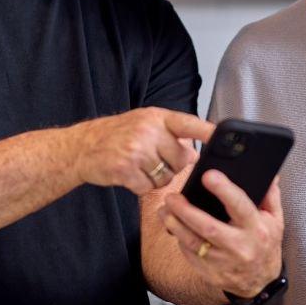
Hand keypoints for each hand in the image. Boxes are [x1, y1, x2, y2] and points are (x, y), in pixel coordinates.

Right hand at [69, 109, 212, 195]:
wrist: (81, 147)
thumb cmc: (116, 135)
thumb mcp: (143, 122)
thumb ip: (170, 134)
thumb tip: (194, 155)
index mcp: (156, 117)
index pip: (188, 124)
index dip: (207, 132)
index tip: (223, 138)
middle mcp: (147, 130)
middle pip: (182, 159)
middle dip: (172, 166)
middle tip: (153, 160)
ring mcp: (136, 150)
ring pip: (166, 176)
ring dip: (155, 178)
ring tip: (138, 166)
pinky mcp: (125, 169)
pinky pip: (147, 187)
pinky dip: (140, 187)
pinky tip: (128, 175)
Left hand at [160, 173, 283, 299]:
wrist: (261, 281)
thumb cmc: (266, 246)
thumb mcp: (275, 220)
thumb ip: (269, 196)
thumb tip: (269, 175)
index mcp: (256, 229)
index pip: (240, 206)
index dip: (224, 190)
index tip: (208, 176)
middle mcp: (240, 247)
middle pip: (208, 227)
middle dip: (186, 211)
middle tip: (172, 197)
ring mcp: (223, 262)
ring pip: (193, 243)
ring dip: (175, 225)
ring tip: (164, 210)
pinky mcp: (211, 273)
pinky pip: (190, 255)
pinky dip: (180, 239)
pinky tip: (174, 227)